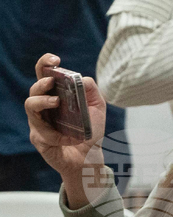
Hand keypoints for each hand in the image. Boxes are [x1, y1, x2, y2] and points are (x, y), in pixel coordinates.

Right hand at [25, 54, 106, 179]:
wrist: (91, 156)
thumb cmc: (90, 130)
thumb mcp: (97, 107)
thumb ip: (90, 90)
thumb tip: (81, 78)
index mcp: (56, 96)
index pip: (45, 75)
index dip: (45, 65)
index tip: (54, 60)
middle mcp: (44, 107)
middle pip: (34, 90)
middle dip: (41, 83)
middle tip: (52, 82)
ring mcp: (39, 122)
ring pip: (31, 107)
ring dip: (42, 102)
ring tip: (56, 102)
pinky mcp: (39, 139)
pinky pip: (42, 132)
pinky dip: (57, 134)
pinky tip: (70, 137)